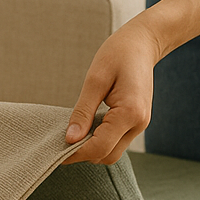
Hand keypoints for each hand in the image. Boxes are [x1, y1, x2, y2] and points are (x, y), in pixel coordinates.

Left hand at [63, 21, 160, 164]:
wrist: (142, 44)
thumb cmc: (118, 54)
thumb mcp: (95, 80)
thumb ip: (83, 112)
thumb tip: (70, 138)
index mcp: (130, 112)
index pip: (100, 147)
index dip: (76, 153)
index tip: (56, 151)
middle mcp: (139, 123)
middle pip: (107, 155)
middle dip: (84, 153)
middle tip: (62, 142)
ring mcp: (140, 124)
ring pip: (113, 152)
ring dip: (93, 148)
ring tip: (75, 132)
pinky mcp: (137, 122)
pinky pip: (117, 141)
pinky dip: (101, 140)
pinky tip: (88, 127)